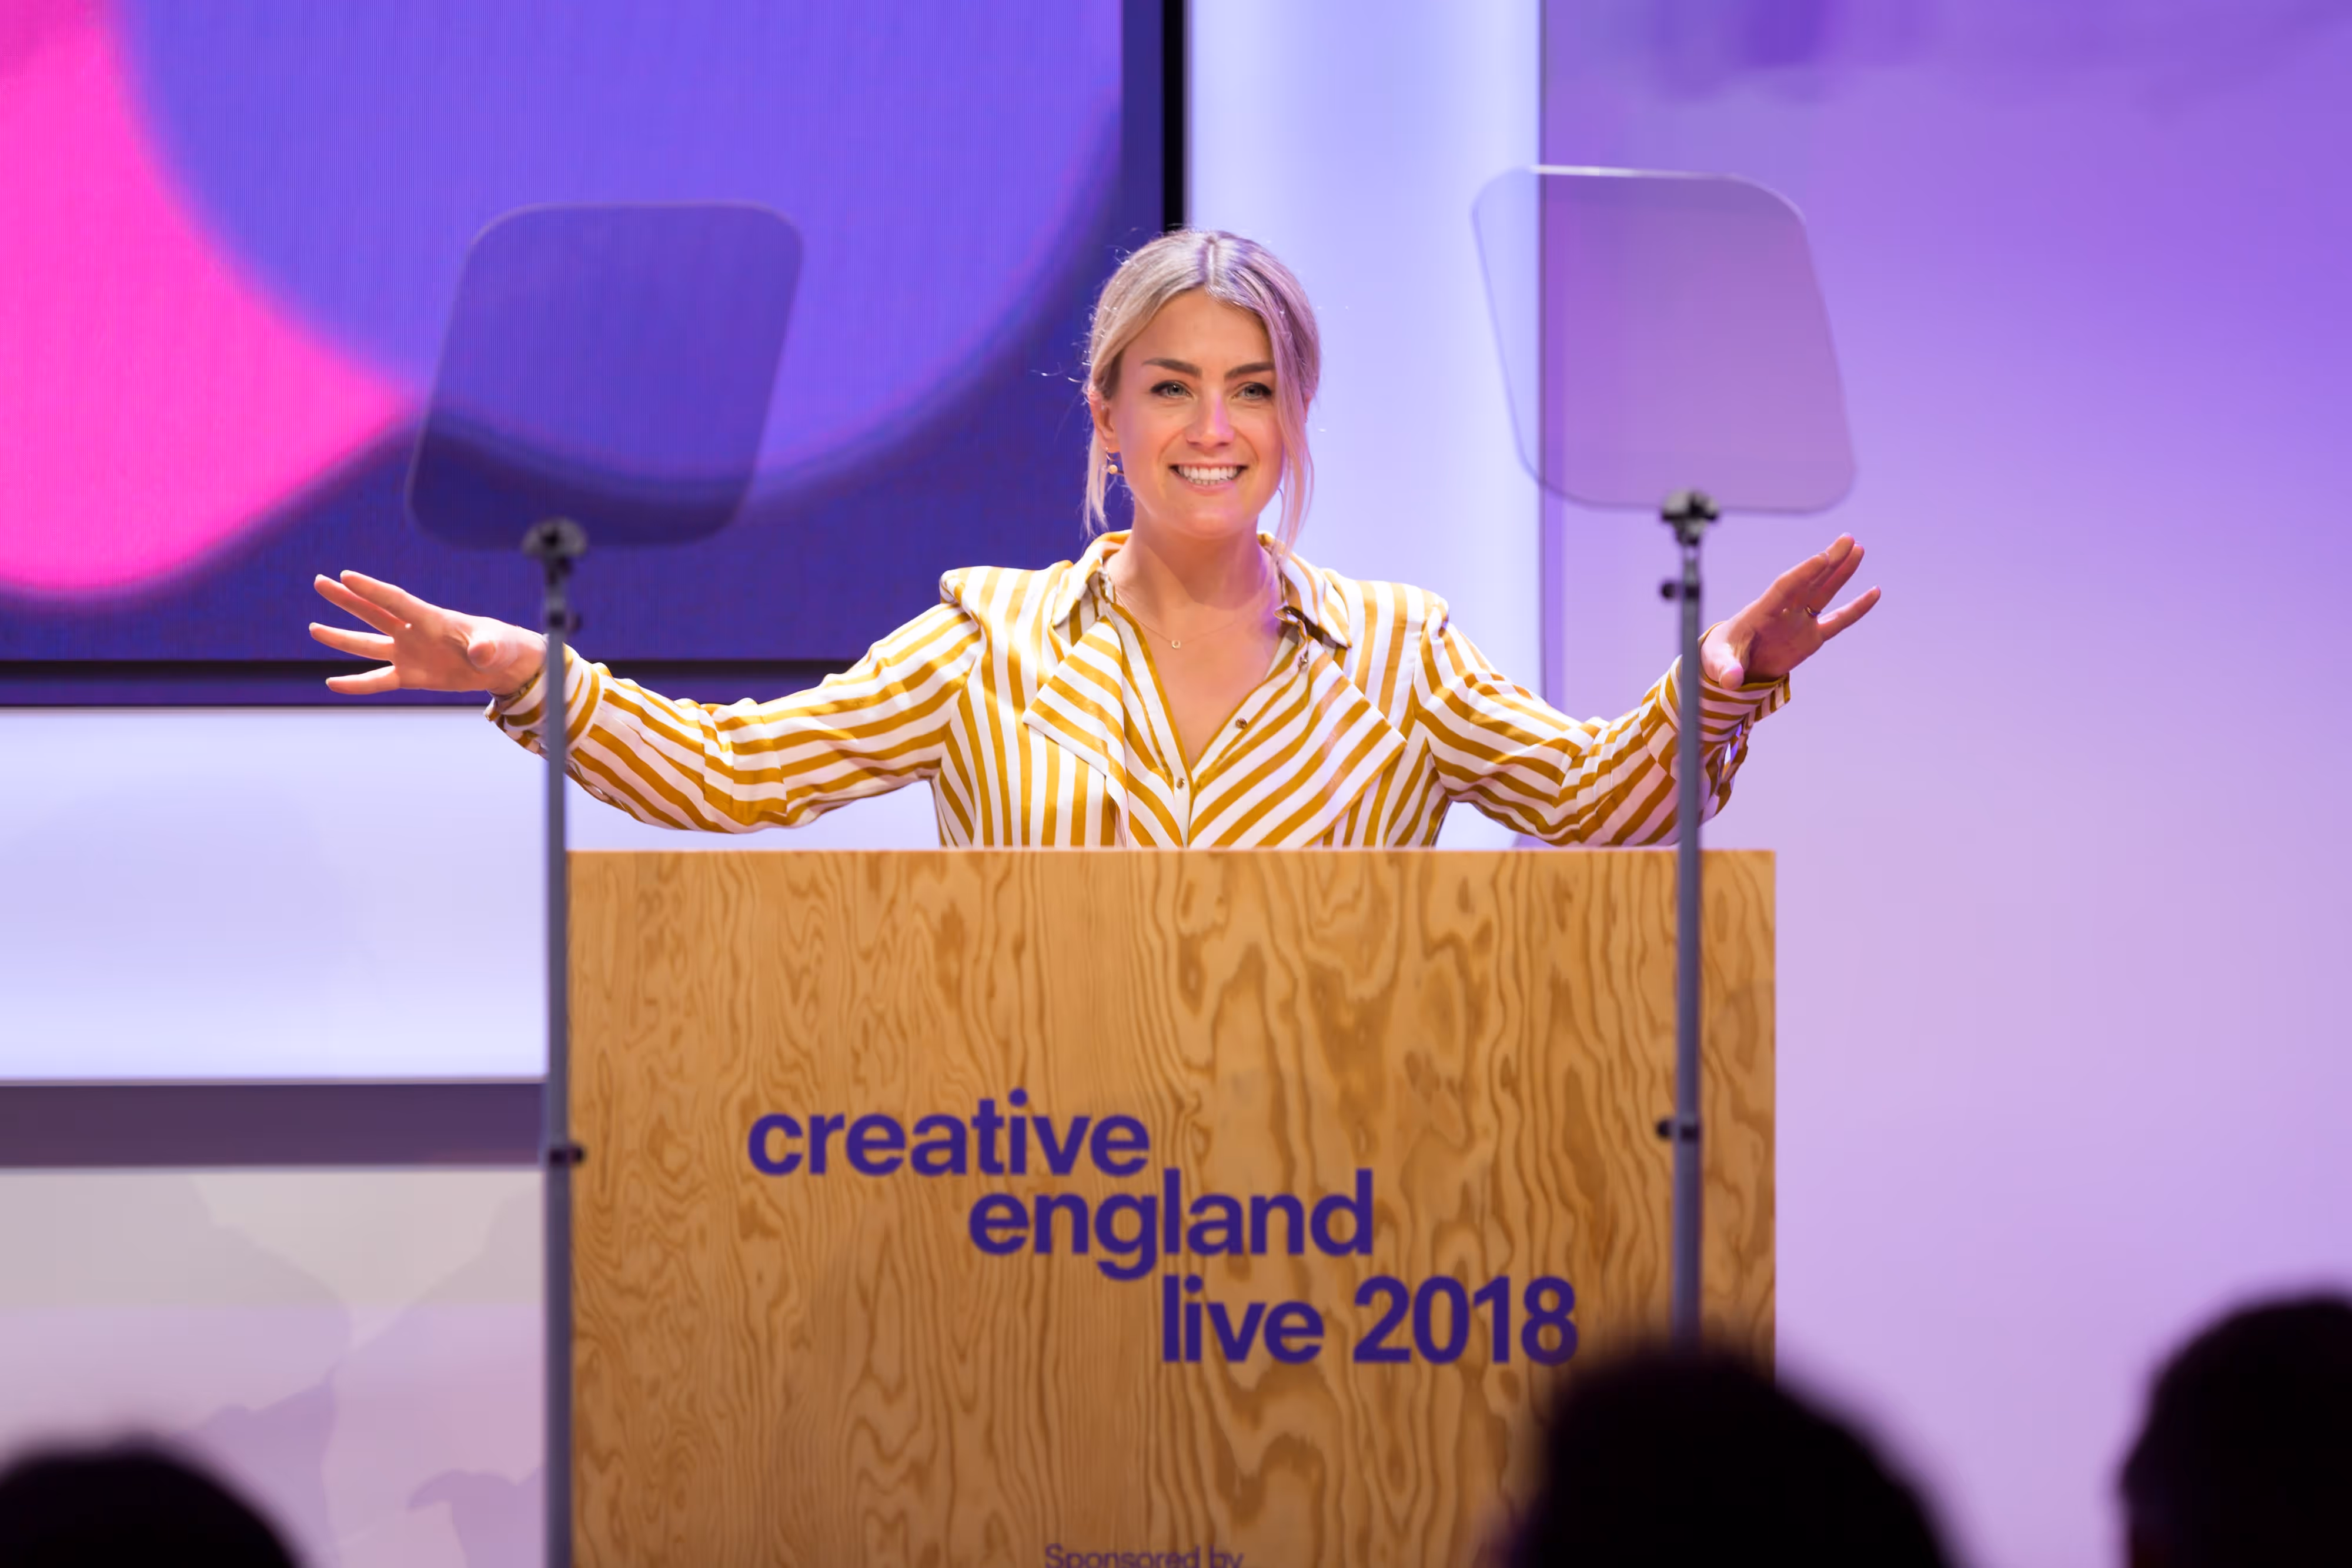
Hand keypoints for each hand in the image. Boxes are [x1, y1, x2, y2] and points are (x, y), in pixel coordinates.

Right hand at [308, 571, 545, 695]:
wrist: (501, 664)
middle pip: (374, 613)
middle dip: (347, 599)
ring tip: (314, 628)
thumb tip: (481, 654)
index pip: (396, 601)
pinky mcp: (411, 675)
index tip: (346, 576)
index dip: (372, 590)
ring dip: (341, 638)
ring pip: (368, 645)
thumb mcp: (497, 645)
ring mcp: (409, 653)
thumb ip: (487, 647)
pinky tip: (332, 684)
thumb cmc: (500, 645)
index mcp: (432, 618)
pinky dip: (357, 684)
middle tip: (319, 581)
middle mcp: (413, 633)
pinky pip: (378, 680)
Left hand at [1701, 535, 1879, 687]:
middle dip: (1827, 562)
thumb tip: (1731, 680)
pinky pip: (1837, 621)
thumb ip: (1725, 669)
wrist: (1729, 665)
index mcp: (1760, 612)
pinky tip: (1874, 592)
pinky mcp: (1810, 637)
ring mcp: (1798, 622)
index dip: (1803, 573)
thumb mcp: (1716, 663)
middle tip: (1848, 540)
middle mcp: (1783, 611)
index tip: (1822, 557)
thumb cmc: (1718, 657)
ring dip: (1840, 572)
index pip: (1785, 587)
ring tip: (1858, 549)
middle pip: (1808, 582)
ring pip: (1824, 593)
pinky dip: (1855, 609)